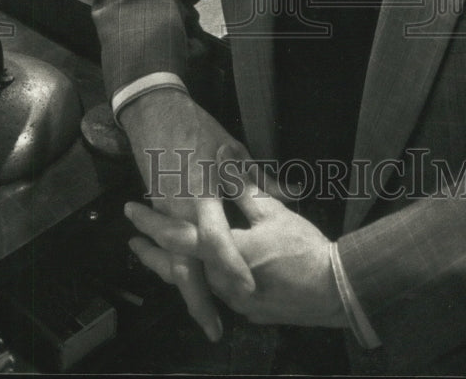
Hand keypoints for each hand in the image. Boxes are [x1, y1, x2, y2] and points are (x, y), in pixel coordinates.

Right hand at [118, 90, 258, 339]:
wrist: (155, 112)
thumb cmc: (199, 128)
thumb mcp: (234, 149)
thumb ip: (257, 179)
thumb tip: (290, 192)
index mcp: (205, 191)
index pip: (216, 238)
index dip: (231, 265)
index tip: (249, 289)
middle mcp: (182, 209)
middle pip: (187, 263)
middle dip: (201, 298)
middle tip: (216, 328)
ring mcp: (166, 212)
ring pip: (174, 262)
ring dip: (188, 291)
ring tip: (205, 320)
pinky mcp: (158, 212)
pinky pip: (168, 248)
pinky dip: (177, 270)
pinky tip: (188, 288)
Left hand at [127, 156, 346, 329]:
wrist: (332, 289)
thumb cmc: (301, 247)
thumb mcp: (272, 211)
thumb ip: (243, 187)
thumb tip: (222, 158)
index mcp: (222, 251)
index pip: (176, 237)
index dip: (152, 222)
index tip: (132, 209)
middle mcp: (220, 280)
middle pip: (175, 266)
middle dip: (151, 253)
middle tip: (133, 239)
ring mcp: (232, 299)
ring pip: (192, 281)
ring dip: (169, 266)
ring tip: (152, 255)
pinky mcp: (246, 307)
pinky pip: (212, 291)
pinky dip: (197, 278)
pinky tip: (195, 270)